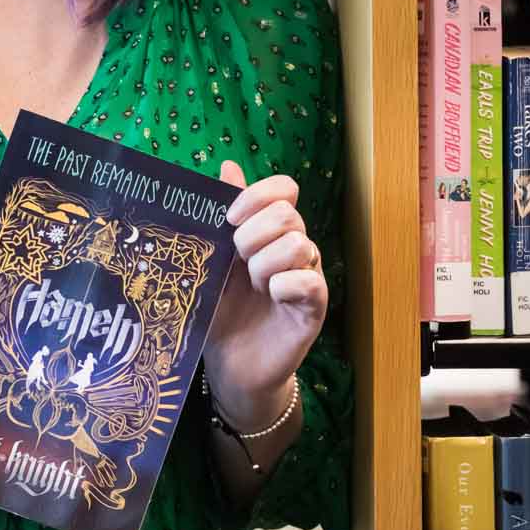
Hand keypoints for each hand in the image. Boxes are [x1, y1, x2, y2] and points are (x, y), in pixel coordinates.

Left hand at [202, 161, 327, 429]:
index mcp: (271, 231)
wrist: (230, 363)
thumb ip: (223, 215)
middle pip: (287, 214)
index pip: (284, 189)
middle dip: (252, 235)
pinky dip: (283, 286)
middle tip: (238, 262)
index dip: (257, 195)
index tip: (229, 219)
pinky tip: (270, 299)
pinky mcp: (315, 307)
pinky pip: (308, 280)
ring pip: (298, 243)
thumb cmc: (221, 308)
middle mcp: (296, 248)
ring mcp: (308, 276)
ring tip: (254, 287)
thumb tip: (229, 166)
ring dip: (265, 264)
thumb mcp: (214, 258)